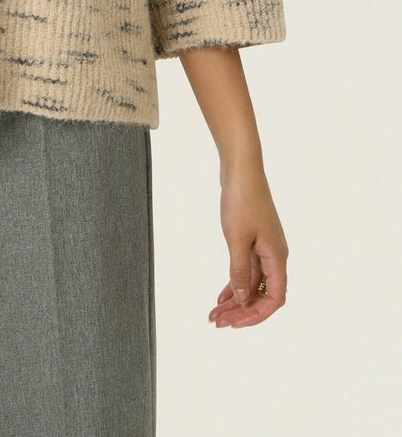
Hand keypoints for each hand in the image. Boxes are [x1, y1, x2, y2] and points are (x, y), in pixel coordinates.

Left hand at [210, 160, 288, 327]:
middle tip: (217, 322)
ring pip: (252, 283)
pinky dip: (235, 282)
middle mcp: (275, 255)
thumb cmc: (242, 200)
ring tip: (215, 313)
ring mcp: (265, 248)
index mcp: (277, 257)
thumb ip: (239, 271)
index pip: (274, 299)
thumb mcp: (237, 240)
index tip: (234, 323)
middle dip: (241, 311)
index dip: (256, 315)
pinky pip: (247, 269)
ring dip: (236, 299)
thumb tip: (243, 299)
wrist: (241, 169)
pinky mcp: (254, 239)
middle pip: (262, 294)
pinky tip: (221, 295)